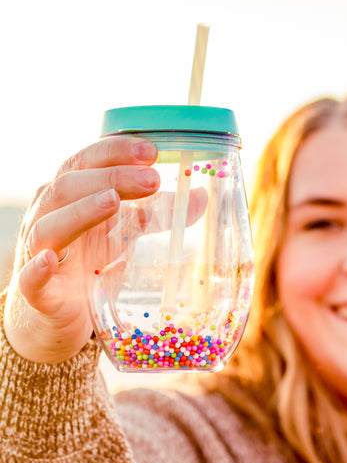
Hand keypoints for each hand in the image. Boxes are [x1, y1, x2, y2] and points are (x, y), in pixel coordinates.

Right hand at [4, 136, 162, 363]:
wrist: (56, 310)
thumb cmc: (87, 260)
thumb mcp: (123, 231)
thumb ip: (155, 212)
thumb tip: (200, 196)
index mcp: (70, 194)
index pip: (86, 161)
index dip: (116, 152)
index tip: (152, 151)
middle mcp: (48, 215)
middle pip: (70, 185)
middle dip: (111, 177)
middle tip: (152, 179)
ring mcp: (38, 251)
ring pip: (50, 225)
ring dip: (81, 211)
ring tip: (112, 201)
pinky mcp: (36, 290)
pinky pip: (30, 278)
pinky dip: (38, 267)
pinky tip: (50, 260)